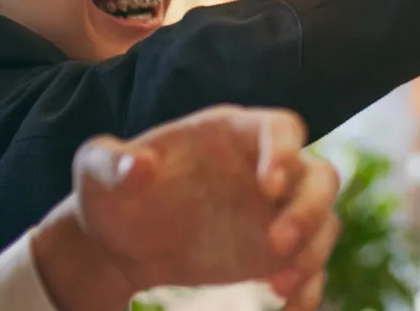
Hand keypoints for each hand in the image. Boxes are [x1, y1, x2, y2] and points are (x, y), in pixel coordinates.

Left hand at [32, 106, 341, 310]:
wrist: (119, 240)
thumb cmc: (112, 193)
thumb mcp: (96, 170)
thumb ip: (109, 161)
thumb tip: (138, 167)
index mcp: (230, 133)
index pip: (281, 127)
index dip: (284, 151)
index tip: (269, 185)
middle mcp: (265, 167)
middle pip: (319, 175)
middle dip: (309, 209)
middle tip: (278, 244)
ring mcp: (275, 210)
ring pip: (323, 220)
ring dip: (312, 251)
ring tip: (278, 286)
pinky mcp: (275, 250)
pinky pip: (311, 264)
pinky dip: (309, 286)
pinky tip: (290, 306)